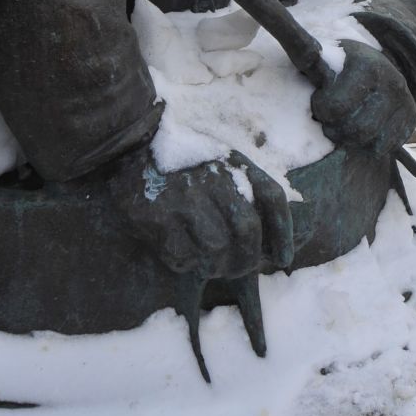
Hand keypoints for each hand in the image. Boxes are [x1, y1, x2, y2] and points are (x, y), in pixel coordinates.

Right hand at [112, 149, 294, 280]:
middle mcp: (212, 178)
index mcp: (233, 163)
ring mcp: (184, 197)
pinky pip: (182, 256)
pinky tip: (180, 250)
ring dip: (215, 266)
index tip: (283, 259)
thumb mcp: (220, 162)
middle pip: (246, 230)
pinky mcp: (157, 215)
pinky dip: (185, 262)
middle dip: (247, 260)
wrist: (131, 147)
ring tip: (208, 262)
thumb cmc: (183, 163)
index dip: (283, 232)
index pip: (271, 196)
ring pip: (215, 249)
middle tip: (238, 269)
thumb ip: (247, 190)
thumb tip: (270, 244)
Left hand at [311, 41, 415, 158]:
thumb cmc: (338, 63)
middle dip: (335, 127)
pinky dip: (368, 146)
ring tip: (344, 123)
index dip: (322, 108)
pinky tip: (362, 130)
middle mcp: (392, 82)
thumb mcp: (324, 55)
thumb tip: (278, 29)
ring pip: (369, 141)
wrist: (373, 62)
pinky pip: (384, 147)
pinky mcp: (411, 118)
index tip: (319, 99)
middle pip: (355, 130)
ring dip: (350, 138)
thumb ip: (306, 54)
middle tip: (330, 116)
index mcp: (367, 65)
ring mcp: (405, 101)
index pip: (335, 107)